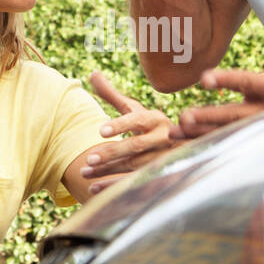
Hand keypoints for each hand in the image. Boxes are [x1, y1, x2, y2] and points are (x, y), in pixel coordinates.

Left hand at [79, 71, 178, 193]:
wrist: (178, 147)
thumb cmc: (148, 126)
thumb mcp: (134, 110)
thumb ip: (112, 95)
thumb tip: (92, 74)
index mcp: (155, 119)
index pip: (137, 120)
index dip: (120, 125)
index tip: (100, 130)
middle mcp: (163, 138)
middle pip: (136, 146)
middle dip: (112, 153)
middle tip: (89, 158)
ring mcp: (163, 159)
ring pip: (135, 166)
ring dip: (109, 171)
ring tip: (85, 172)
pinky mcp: (159, 175)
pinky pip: (135, 183)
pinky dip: (113, 187)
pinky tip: (93, 189)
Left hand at [174, 12, 263, 138]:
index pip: (247, 83)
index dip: (226, 80)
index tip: (204, 78)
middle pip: (233, 115)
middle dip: (208, 117)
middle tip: (184, 116)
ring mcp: (258, 126)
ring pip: (226, 132)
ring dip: (200, 133)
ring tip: (174, 132)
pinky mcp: (253, 134)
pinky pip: (226, 141)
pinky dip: (204, 143)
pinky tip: (181, 142)